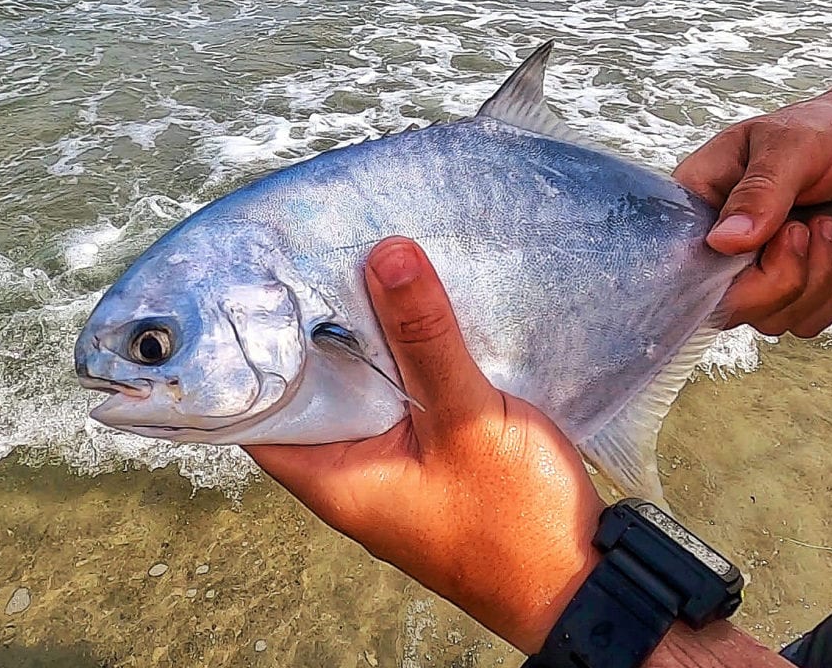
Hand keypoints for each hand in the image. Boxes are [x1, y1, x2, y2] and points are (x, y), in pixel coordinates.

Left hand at [246, 237, 788, 666]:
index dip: (254, 347)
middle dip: (315, 327)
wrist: (577, 580)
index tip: (263, 282)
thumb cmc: (514, 523)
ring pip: (362, 385)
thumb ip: (425, 338)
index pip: (259, 407)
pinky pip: (403, 392)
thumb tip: (387, 254)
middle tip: (318, 252)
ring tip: (366, 264)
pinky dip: (405, 354)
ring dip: (367, 337)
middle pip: (313, 386)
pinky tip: (417, 309)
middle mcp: (351, 468)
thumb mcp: (465, 419)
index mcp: (333, 475)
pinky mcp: (430, 450)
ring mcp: (392, 461)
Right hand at [673, 93, 831, 336]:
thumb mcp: (789, 146)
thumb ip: (759, 191)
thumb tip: (723, 241)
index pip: (688, 272)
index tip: (788, 230)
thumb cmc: (815, 132)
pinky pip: (806, 322)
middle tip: (813, 225)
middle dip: (791, 276)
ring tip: (827, 226)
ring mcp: (743, 276)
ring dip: (819, 279)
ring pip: (774, 320)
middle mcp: (710, 252)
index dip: (742, 272)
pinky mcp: (778, 292)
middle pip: (733, 308)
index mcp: (693, 211)